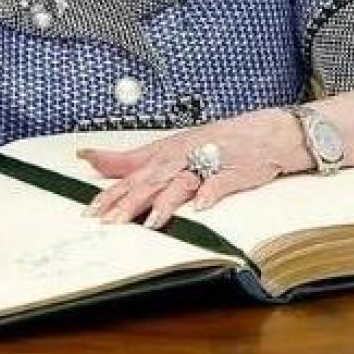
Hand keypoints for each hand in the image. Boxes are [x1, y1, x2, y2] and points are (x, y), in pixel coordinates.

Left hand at [79, 110, 308, 228]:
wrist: (263, 132)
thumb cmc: (214, 140)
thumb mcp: (169, 146)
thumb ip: (133, 158)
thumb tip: (92, 161)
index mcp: (165, 153)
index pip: (132, 175)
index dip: (111, 192)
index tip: (90, 209)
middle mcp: (182, 157)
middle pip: (151, 181)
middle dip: (129, 202)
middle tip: (110, 222)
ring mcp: (208, 164)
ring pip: (182, 183)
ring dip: (166, 202)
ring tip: (152, 221)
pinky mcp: (233, 173)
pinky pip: (221, 183)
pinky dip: (211, 193)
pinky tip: (201, 206)